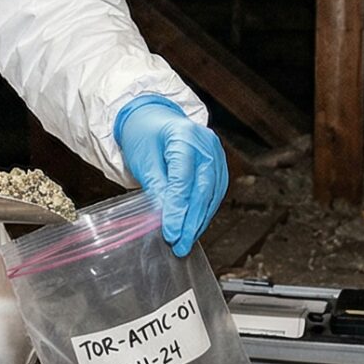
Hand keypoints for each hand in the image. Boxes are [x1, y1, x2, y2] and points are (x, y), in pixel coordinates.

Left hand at [114, 96, 226, 255]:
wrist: (154, 118)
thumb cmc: (145, 135)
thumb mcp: (144, 161)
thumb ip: (157, 187)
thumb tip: (165, 217)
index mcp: (184, 136)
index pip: (183, 179)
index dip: (178, 209)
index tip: (170, 232)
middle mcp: (206, 144)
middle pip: (203, 189)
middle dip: (192, 221)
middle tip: (180, 244)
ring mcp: (216, 153)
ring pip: (212, 194)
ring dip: (199, 221)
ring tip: (186, 241)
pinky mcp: (219, 165)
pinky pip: (215, 192)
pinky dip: (204, 212)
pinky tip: (194, 227)